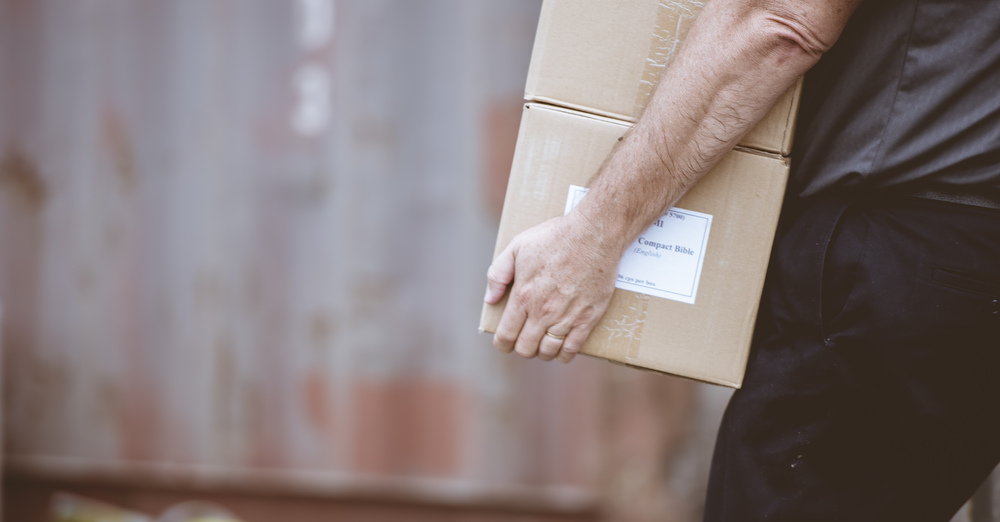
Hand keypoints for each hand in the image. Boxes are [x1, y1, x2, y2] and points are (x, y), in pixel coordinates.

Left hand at [484, 211, 620, 362]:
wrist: (593, 234)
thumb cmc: (554, 237)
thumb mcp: (517, 247)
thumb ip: (498, 274)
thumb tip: (490, 299)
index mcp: (523, 296)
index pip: (506, 335)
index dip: (501, 344)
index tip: (503, 343)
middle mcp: (543, 312)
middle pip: (526, 348)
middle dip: (521, 348)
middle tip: (524, 341)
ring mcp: (567, 317)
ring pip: (548, 351)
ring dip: (542, 352)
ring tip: (542, 345)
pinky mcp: (588, 317)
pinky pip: (573, 348)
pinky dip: (565, 354)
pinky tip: (561, 349)